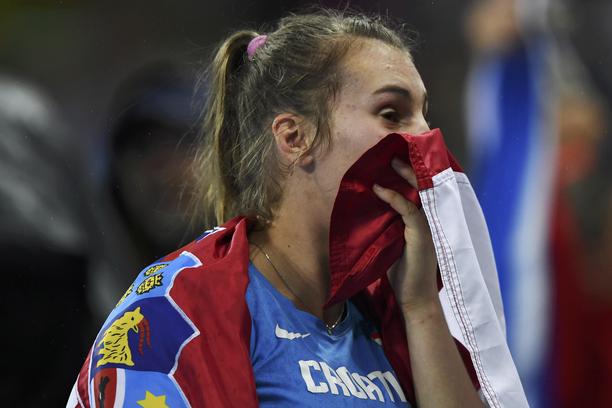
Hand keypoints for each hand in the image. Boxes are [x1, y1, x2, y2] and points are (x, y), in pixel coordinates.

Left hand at [372, 158, 438, 312]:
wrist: (414, 297)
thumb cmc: (403, 272)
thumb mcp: (395, 241)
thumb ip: (392, 223)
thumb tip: (375, 205)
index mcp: (426, 220)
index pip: (422, 191)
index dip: (412, 174)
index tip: (397, 160)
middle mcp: (432, 219)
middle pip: (425, 186)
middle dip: (410, 167)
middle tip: (394, 154)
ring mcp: (429, 226)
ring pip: (420, 193)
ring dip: (405, 175)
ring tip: (390, 162)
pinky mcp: (422, 234)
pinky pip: (408, 210)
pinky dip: (393, 198)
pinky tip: (379, 190)